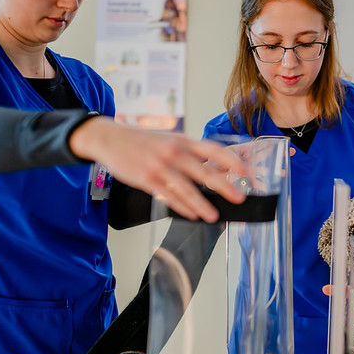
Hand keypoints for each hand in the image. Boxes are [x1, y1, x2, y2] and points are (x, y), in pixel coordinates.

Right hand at [70, 117, 246, 222]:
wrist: (108, 137)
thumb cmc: (142, 141)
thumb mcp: (169, 138)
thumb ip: (189, 152)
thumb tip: (212, 168)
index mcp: (183, 139)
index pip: (214, 149)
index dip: (232, 161)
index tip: (245, 172)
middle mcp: (174, 151)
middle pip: (204, 171)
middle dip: (224, 186)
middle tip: (239, 198)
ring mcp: (160, 165)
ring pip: (187, 188)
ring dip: (202, 204)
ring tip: (214, 215)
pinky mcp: (146, 179)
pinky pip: (169, 196)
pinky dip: (183, 207)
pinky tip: (193, 214)